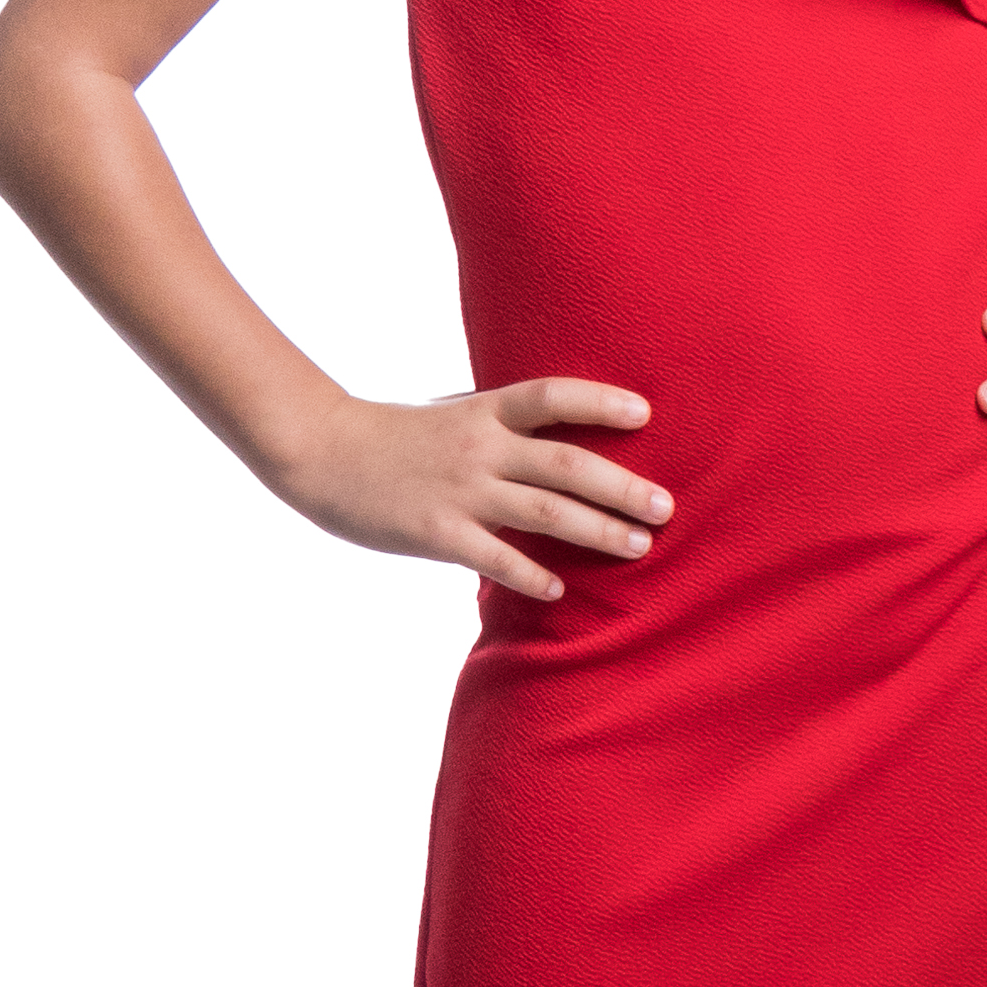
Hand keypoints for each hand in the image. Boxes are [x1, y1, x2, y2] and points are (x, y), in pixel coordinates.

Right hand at [271, 377, 668, 600]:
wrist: (320, 451)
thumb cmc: (394, 437)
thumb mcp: (453, 415)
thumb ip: (502, 427)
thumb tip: (560, 444)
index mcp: (484, 411)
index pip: (553, 397)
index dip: (601, 402)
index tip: (647, 414)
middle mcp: (480, 447)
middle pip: (567, 463)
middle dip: (622, 486)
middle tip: (666, 507)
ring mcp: (460, 490)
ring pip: (544, 512)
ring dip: (597, 530)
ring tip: (639, 546)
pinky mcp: (435, 532)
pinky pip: (494, 558)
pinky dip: (530, 574)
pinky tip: (559, 589)